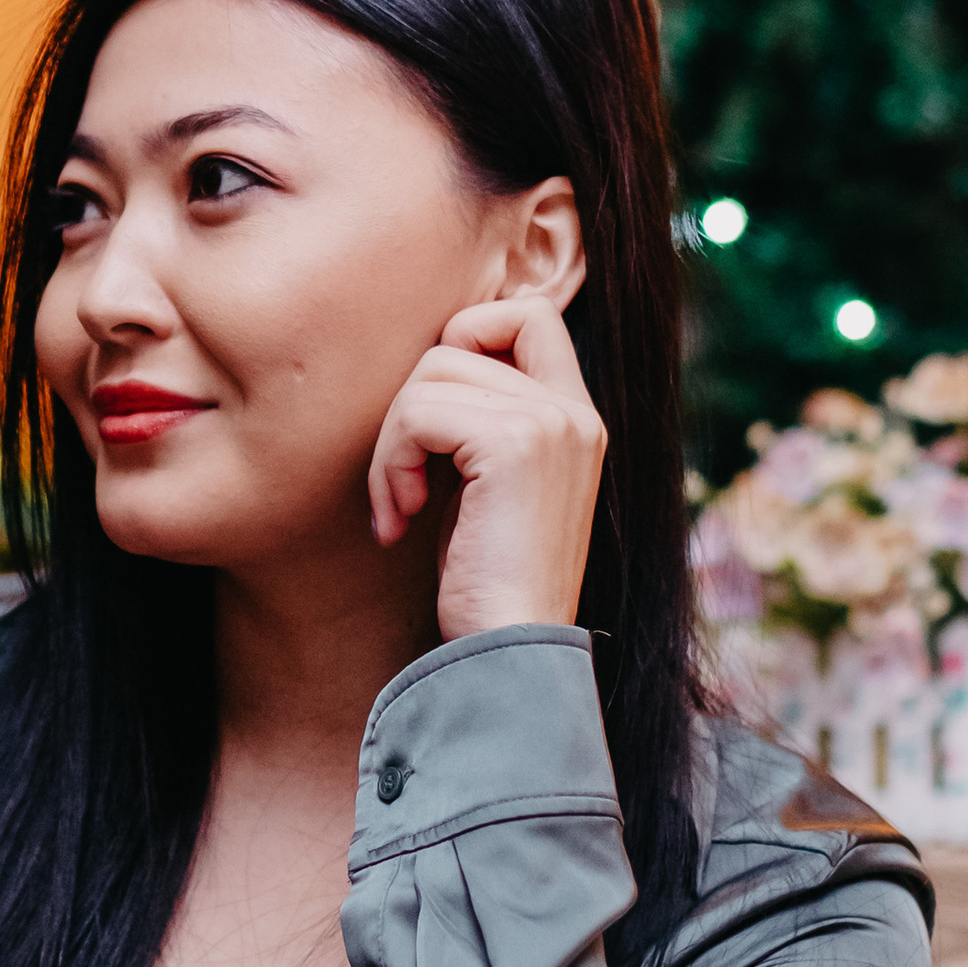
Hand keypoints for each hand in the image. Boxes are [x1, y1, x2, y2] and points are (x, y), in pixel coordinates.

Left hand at [367, 296, 607, 639]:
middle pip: (457, 341)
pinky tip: (399, 521)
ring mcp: (551, 424)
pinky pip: (419, 414)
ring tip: (399, 508)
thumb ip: (480, 422)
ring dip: (392, 444)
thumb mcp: (489, 488)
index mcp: (577, 418)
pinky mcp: (516, 445)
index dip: (465, 337)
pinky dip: (391, 465)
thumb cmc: (487, 585)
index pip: (529, 313)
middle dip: (408, 407)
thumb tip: (429, 363)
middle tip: (401, 483)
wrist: (509, 653)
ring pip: (430, 373)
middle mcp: (574, 412)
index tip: (433, 419)